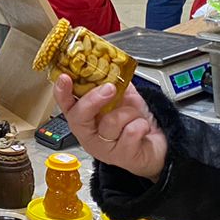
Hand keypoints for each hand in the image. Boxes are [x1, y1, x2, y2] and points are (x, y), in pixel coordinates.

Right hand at [53, 73, 168, 180]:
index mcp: (85, 119)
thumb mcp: (123, 98)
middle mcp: (89, 135)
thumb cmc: (135, 123)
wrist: (158, 145)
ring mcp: (104, 148)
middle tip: (109, 88)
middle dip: (94, 99)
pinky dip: (141, 124)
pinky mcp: (122, 156)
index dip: (62, 92)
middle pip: (79, 116)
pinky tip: (142, 129)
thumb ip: (114, 82)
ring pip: (112, 121)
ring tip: (135, 117)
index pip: (66, 105)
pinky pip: (131, 131)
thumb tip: (109, 63)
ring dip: (130, 113)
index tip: (65, 78)